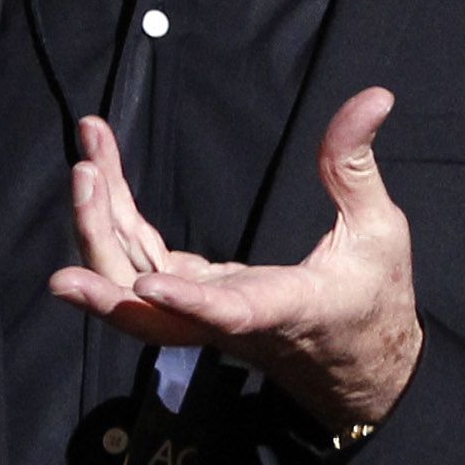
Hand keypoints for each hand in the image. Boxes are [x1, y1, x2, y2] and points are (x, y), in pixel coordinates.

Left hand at [49, 87, 423, 430]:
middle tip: (84, 174)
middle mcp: (228, 318)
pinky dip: (113, 217)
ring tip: (86, 156)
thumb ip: (358, 165)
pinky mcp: (188, 295)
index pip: (230, 313)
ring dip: (97, 223)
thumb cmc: (373, 298)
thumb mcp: (380, 232)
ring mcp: (200, 310)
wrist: (358, 367)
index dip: (187, 304)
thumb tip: (375, 96)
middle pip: (145, 307)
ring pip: (129, 282)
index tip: (148, 285)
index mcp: (282, 307)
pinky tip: (98, 168)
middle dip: (104, 245)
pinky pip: (137, 260)